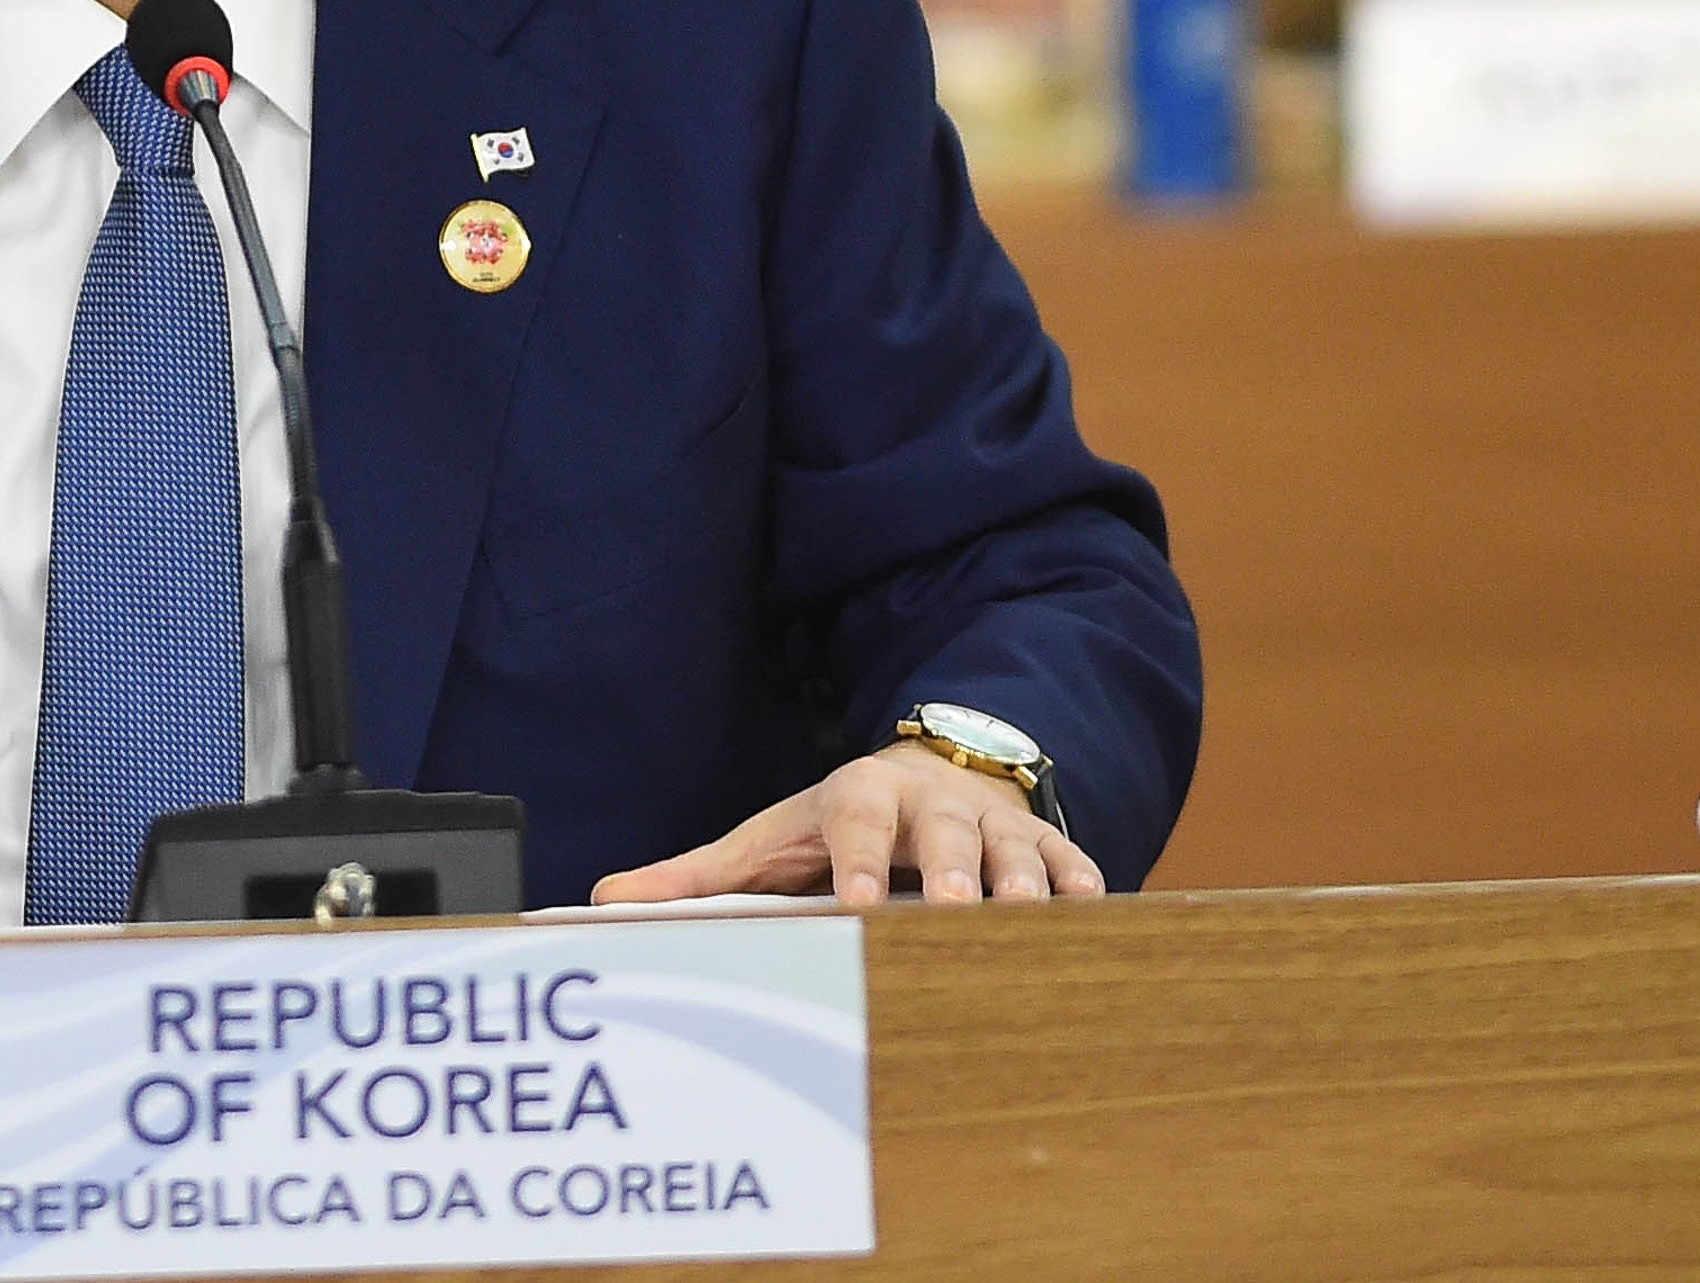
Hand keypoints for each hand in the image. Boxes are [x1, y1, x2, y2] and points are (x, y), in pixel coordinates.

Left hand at [589, 743, 1105, 909]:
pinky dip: (1082, 886)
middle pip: (947, 832)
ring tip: (1027, 923)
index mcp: (860, 794)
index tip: (856, 905)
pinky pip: (1070, 862)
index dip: (857, 860)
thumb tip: (605, 901)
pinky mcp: (1044, 844)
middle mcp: (932, 804)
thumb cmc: (835, 827)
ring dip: (1022, 885)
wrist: (930, 776)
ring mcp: (994, 823)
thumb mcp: (768, 841)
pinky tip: (1094, 913)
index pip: (855, 821)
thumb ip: (695, 876)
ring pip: (1015, 850)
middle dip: (951, 871)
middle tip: (951, 912)